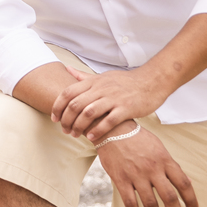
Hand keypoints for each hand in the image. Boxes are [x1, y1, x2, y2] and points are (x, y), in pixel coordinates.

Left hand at [52, 66, 166, 141]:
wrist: (152, 82)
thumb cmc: (126, 81)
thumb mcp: (103, 76)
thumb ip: (84, 76)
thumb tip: (67, 69)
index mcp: (93, 82)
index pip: (68, 93)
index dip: (57, 106)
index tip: (54, 118)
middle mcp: (101, 89)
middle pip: (75, 105)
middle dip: (66, 120)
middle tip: (64, 130)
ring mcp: (113, 98)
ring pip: (88, 113)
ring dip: (78, 126)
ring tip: (75, 135)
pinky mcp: (126, 108)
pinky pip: (108, 121)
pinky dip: (97, 130)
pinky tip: (91, 137)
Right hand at [97, 126, 198, 206]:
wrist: (113, 129)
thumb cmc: (138, 139)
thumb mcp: (159, 147)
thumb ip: (169, 165)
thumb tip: (183, 183)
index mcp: (165, 160)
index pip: (184, 184)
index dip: (191, 201)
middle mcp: (153, 169)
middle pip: (169, 197)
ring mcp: (136, 174)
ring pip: (150, 203)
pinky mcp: (120, 179)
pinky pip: (130, 202)